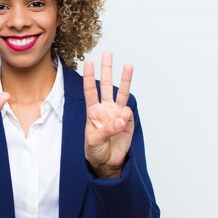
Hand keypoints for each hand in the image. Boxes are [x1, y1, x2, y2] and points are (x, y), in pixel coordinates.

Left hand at [83, 52, 134, 178]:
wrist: (107, 163)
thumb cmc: (95, 151)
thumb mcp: (94, 141)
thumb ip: (106, 129)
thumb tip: (121, 118)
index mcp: (92, 112)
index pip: (90, 90)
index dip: (89, 77)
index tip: (89, 63)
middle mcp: (105, 109)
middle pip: (105, 85)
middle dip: (106, 70)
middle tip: (108, 54)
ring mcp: (117, 114)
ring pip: (121, 92)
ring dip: (124, 79)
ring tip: (128, 65)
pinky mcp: (128, 121)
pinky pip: (128, 113)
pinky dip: (126, 115)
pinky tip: (122, 122)